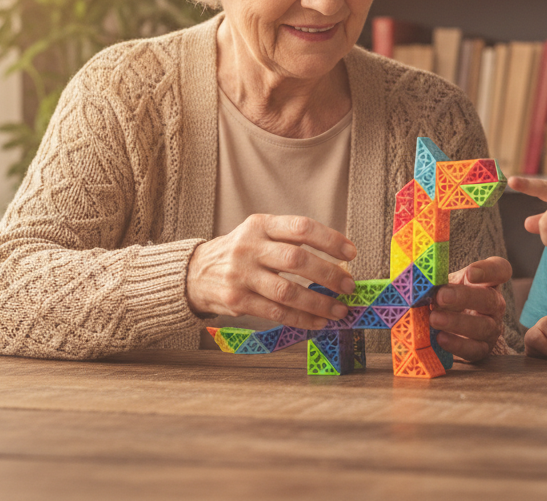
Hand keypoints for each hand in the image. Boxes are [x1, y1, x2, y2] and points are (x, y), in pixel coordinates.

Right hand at [185, 214, 356, 329]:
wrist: (196, 273)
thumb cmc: (240, 253)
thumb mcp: (259, 234)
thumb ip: (290, 242)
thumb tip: (337, 262)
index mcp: (260, 224)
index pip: (301, 227)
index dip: (330, 240)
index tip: (351, 253)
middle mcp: (249, 247)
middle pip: (297, 260)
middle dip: (329, 274)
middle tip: (349, 285)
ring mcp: (241, 275)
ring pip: (288, 291)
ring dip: (319, 303)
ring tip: (339, 310)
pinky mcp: (237, 301)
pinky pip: (276, 312)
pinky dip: (302, 319)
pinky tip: (318, 322)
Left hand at [430, 256, 510, 361]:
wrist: (454, 329)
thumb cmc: (449, 299)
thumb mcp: (446, 284)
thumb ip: (439, 281)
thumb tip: (419, 280)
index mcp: (488, 282)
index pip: (500, 270)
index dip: (489, 271)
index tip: (470, 273)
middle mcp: (495, 304)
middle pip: (489, 299)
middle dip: (464, 297)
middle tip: (441, 297)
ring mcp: (492, 327)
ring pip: (483, 326)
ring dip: (457, 322)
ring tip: (434, 319)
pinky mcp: (483, 348)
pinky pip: (474, 348)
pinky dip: (457, 344)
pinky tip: (440, 338)